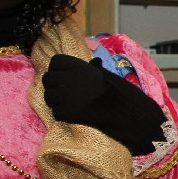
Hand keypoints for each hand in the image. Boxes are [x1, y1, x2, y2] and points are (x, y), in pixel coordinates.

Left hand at [43, 55, 166, 155]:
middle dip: (55, 87)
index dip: (59, 71)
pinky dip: (64, 115)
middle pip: (47, 80)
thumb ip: (95, 69)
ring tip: (72, 105)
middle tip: (67, 94)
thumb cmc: (122, 93)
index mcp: (78, 65)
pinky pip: (56, 113)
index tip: (68, 78)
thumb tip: (94, 63)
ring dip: (57, 102)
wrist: (129, 113)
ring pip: (49, 97)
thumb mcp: (108, 74)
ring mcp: (65, 96)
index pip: (54, 63)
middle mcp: (68, 77)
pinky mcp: (66, 113)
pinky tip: (77, 115)